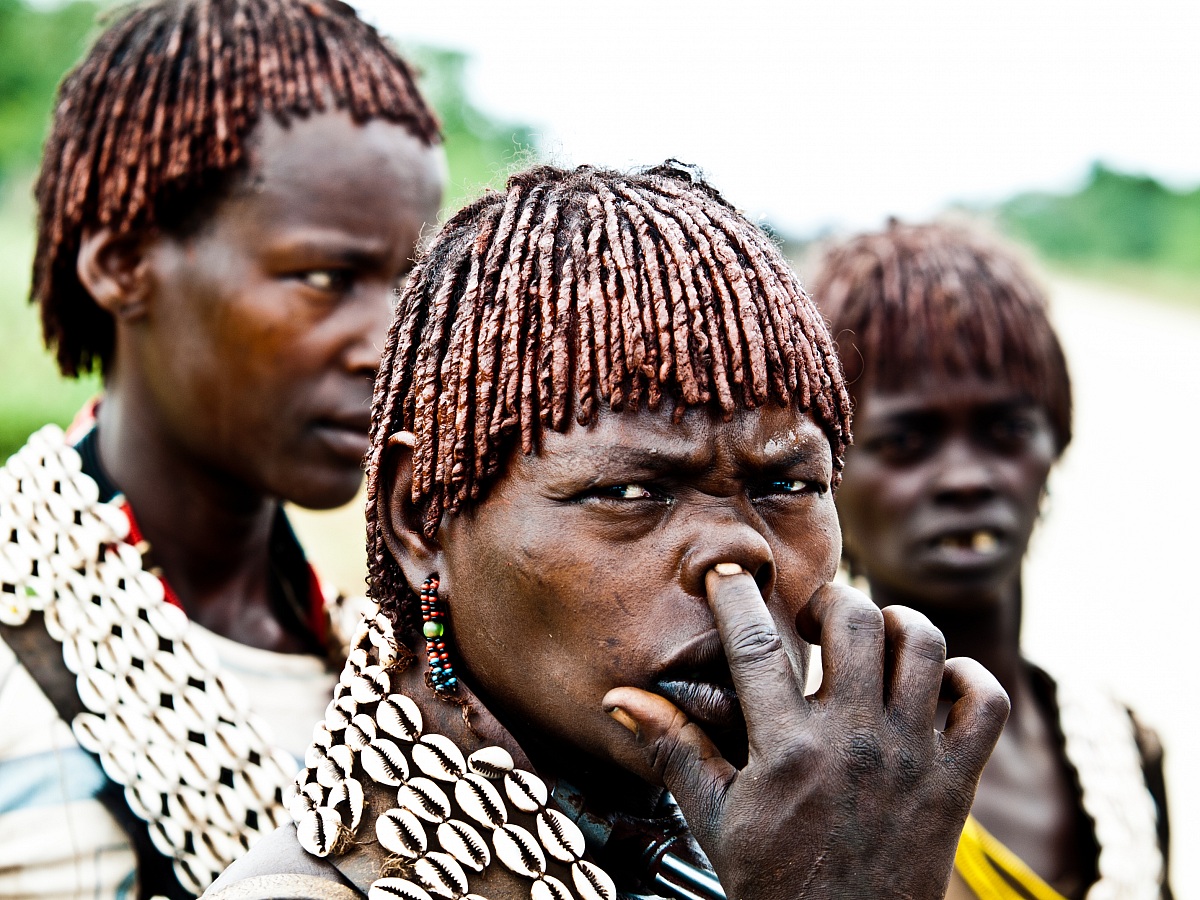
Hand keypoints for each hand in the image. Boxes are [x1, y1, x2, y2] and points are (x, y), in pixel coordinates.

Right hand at [602, 571, 1008, 899]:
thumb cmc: (776, 884)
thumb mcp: (714, 818)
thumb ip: (673, 749)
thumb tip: (620, 700)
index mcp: (788, 750)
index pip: (756, 645)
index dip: (736, 597)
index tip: (728, 574)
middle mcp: (854, 742)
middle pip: (857, 620)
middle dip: (831, 600)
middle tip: (813, 618)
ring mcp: (911, 758)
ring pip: (925, 645)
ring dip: (898, 625)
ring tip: (872, 639)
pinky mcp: (955, 780)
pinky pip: (985, 702)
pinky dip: (967, 678)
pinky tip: (932, 684)